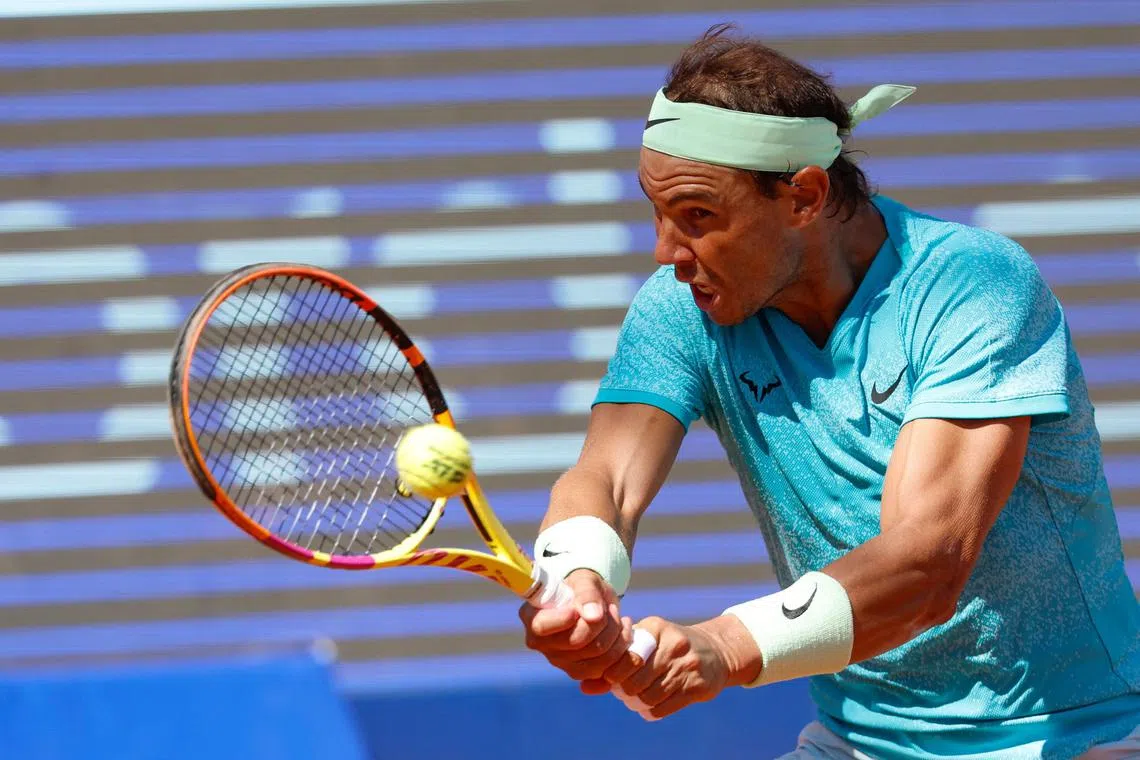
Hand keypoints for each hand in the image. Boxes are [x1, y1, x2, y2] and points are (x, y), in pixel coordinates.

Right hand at [518, 569, 640, 683]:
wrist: (594, 604)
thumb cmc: (583, 588)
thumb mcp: (585, 581)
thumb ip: (587, 594)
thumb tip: (593, 615)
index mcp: (533, 616)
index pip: (542, 626)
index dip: (563, 620)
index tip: (577, 609)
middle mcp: (541, 643)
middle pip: (576, 642)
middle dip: (603, 623)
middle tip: (612, 609)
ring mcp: (558, 661)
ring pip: (595, 659)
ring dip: (616, 636)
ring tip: (619, 618)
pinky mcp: (577, 672)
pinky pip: (603, 671)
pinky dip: (620, 652)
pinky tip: (622, 634)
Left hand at [605, 615, 761, 720]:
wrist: (716, 651)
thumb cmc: (670, 647)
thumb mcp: (648, 640)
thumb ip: (617, 659)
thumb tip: (584, 687)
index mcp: (656, 628)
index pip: (625, 656)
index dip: (613, 672)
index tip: (612, 677)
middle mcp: (673, 644)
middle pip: (634, 680)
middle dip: (625, 690)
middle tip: (624, 690)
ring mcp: (688, 666)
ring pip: (648, 696)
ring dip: (638, 702)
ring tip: (637, 697)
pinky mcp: (698, 687)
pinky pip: (663, 708)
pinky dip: (651, 710)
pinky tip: (651, 704)